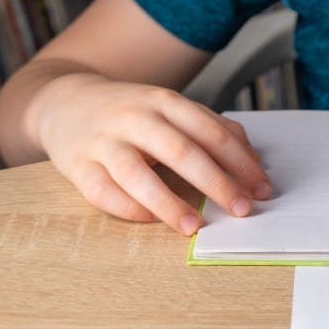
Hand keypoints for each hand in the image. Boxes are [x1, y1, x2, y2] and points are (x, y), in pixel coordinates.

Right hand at [32, 73, 271, 234]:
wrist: (65, 100)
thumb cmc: (135, 112)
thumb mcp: (173, 108)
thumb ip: (213, 128)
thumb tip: (253, 160)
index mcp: (166, 102)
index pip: (212, 133)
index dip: (241, 163)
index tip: (263, 190)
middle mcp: (135, 118)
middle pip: (181, 151)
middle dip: (217, 183)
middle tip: (243, 210)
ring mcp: (104, 141)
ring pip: (137, 174)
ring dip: (169, 203)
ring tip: (195, 227)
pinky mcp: (76, 165)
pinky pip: (102, 191)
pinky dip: (127, 208)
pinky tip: (150, 220)